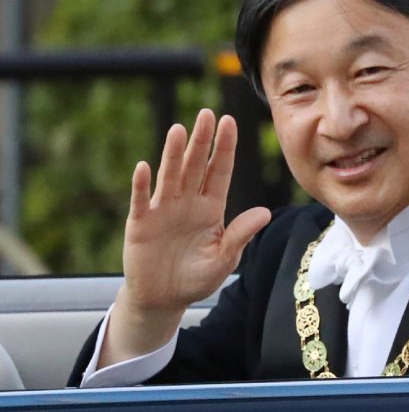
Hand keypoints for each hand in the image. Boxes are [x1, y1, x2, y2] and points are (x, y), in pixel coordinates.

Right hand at [102, 110, 270, 363]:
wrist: (164, 298)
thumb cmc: (197, 277)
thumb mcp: (224, 258)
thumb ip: (239, 235)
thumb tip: (265, 213)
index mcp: (211, 208)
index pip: (220, 171)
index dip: (224, 147)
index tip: (230, 121)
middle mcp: (188, 203)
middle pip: (196, 166)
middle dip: (202, 141)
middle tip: (207, 114)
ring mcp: (163, 210)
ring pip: (170, 176)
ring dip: (174, 154)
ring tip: (179, 130)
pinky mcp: (141, 224)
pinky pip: (142, 200)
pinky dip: (142, 185)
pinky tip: (145, 167)